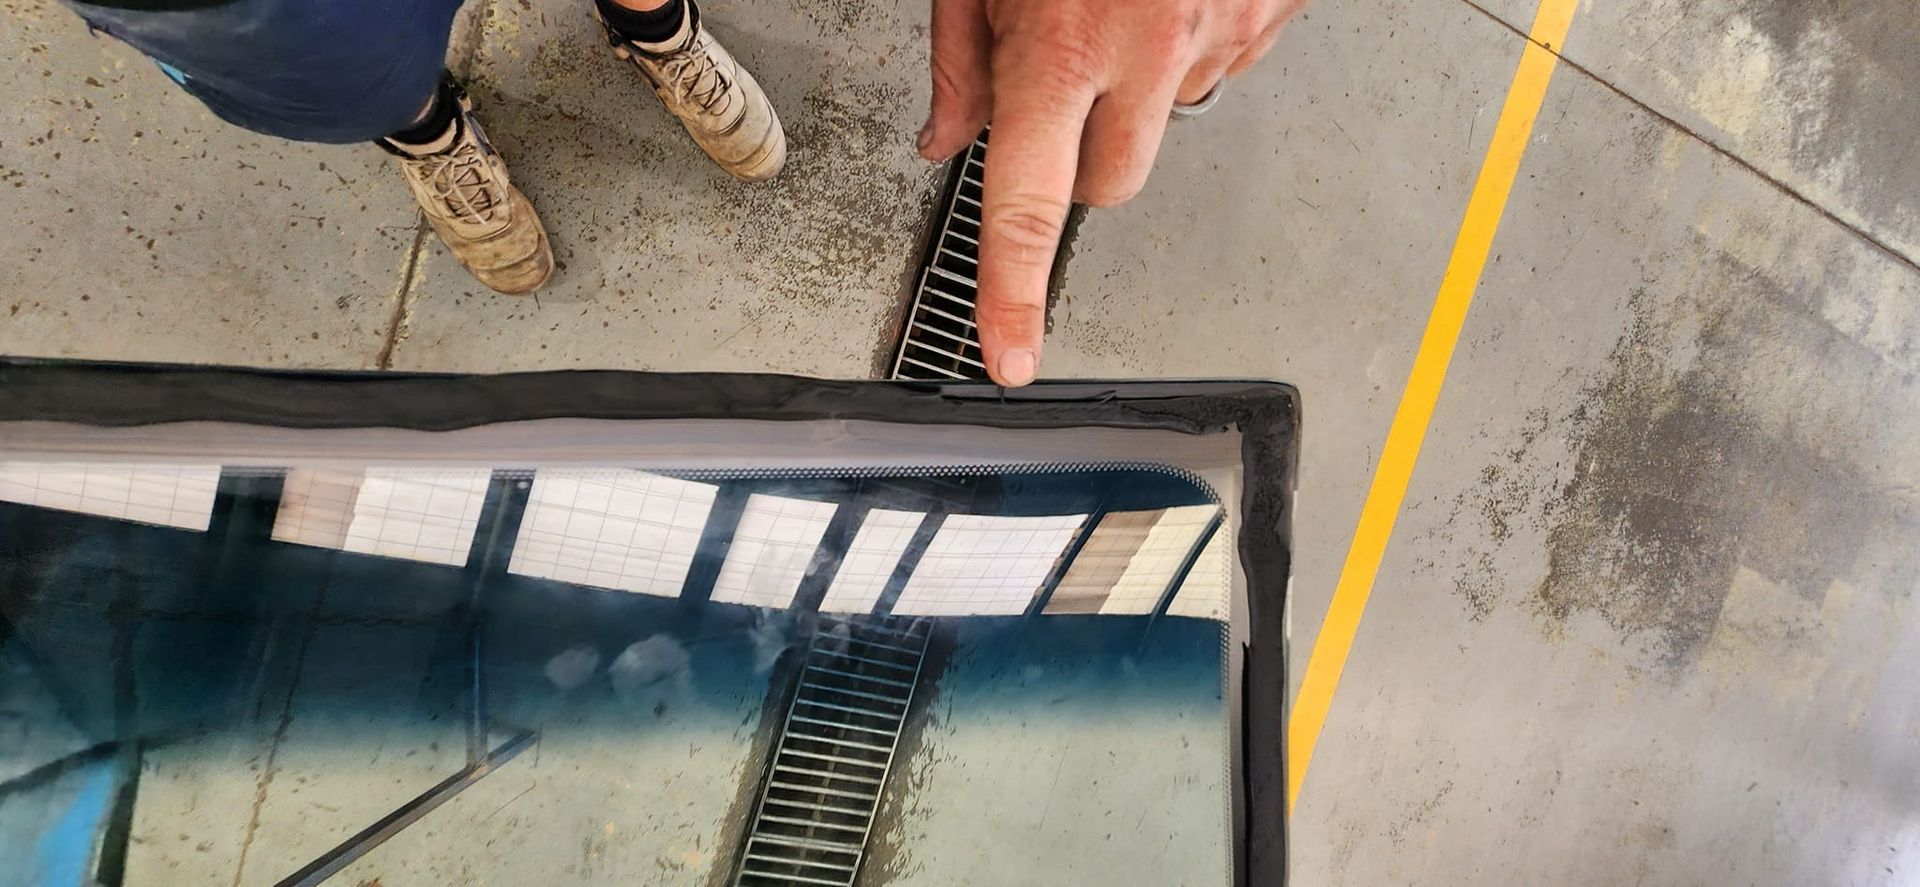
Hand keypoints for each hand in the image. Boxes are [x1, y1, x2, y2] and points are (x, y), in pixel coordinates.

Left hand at [918, 0, 1304, 385]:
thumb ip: (961, 55)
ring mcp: (1219, 36)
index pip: (1026, 207)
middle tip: (1060, 88)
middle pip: (1108, 185)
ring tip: (1118, 7)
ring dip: (1136, 92)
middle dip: (1075, 161)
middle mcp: (1148, 49)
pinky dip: (1190, 48)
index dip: (1013, 295)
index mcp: (1061, 43)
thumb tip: (947, 136)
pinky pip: (1221, 68)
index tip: (1011, 356)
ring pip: (1166, 126)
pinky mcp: (1267, 17)